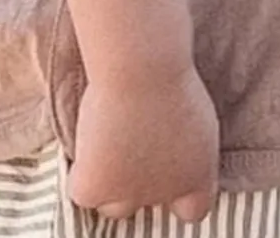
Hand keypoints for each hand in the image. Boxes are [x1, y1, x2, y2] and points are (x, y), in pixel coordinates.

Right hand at [68, 65, 219, 224]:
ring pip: (113, 205)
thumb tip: (167, 148)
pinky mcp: (95, 190)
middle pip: (148, 203)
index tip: (168, 169)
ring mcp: (130, 195)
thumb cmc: (172, 76)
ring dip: (110, 183)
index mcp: (198, 175)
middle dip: (140, 180)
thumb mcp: (194, 114)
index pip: (193, 209)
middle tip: (132, 145)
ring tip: (108, 143)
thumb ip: (183, 144)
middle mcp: (166, 193)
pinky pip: (81, 192)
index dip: (178, 193)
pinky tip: (87, 144)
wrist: (142, 69)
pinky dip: (81, 172)